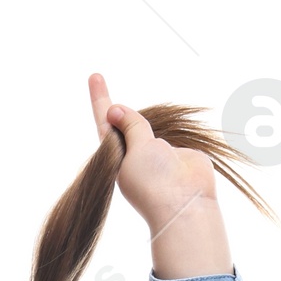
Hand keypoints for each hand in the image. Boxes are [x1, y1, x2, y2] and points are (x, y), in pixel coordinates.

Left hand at [88, 74, 216, 234]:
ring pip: (150, 127)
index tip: (94, 76)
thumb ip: (131, 125)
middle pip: (127, 124)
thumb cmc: (155, 182)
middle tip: (107, 88)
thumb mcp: (137, 148)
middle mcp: (135, 156)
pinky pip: (173, 134)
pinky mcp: (179, 154)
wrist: (186, 204)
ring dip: (151, 125)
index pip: (105, 123)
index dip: (100, 99)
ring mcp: (157, 155)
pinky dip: (175, 130)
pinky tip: (173, 148)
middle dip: (124, 113)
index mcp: (117, 158)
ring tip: (156, 151)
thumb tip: (115, 109)